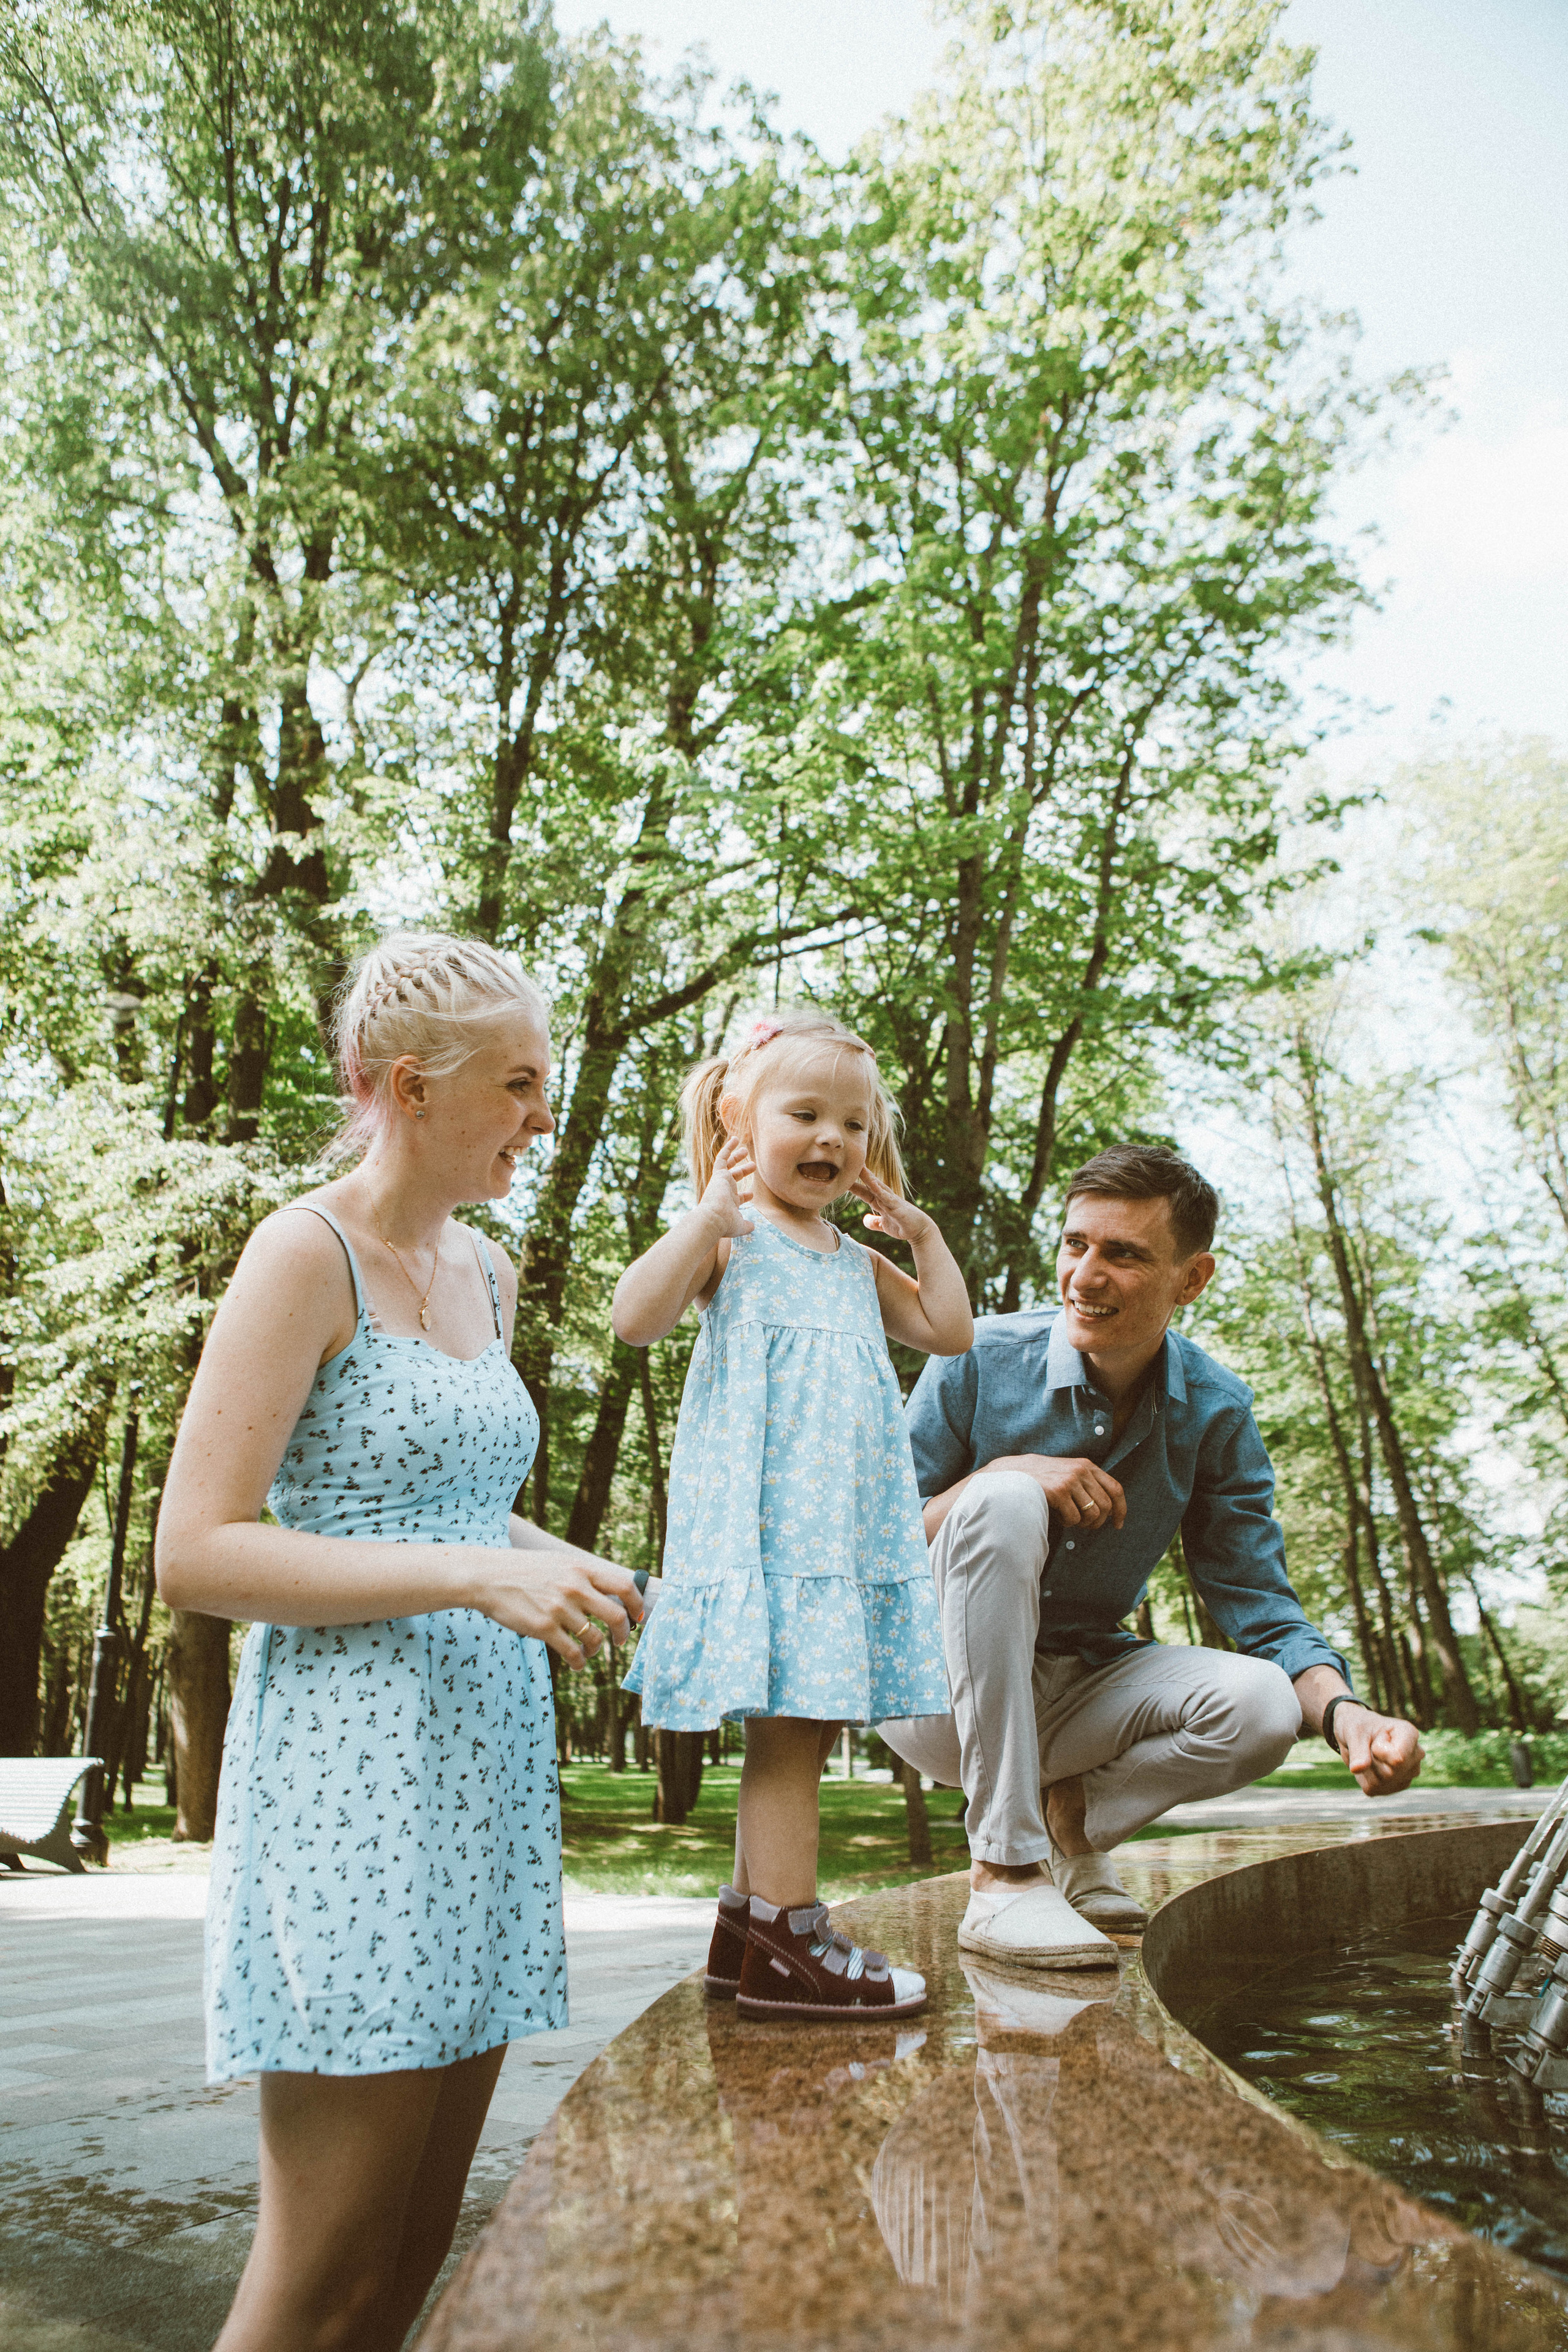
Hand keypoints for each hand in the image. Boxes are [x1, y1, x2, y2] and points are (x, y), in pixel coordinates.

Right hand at [473, 1548, 642, 1668]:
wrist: (488, 1577)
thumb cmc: (524, 1571)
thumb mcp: (559, 1562)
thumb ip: (583, 1576)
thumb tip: (609, 1592)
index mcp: (581, 1569)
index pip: (624, 1586)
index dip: (636, 1605)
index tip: (637, 1617)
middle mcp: (575, 1587)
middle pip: (616, 1616)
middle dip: (623, 1633)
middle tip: (621, 1641)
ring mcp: (559, 1608)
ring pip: (594, 1638)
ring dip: (596, 1650)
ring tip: (589, 1651)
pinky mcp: (544, 1628)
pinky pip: (572, 1652)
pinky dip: (579, 1662)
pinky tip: (576, 1663)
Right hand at [699, 1137, 754, 1239]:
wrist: (713, 1218)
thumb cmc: (725, 1224)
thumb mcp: (739, 1226)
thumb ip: (747, 1225)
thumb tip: (753, 1227)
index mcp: (727, 1204)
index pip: (736, 1198)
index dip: (744, 1196)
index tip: (752, 1194)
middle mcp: (723, 1191)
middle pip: (733, 1178)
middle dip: (743, 1171)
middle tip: (752, 1165)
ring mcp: (720, 1182)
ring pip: (727, 1165)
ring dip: (736, 1157)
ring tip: (745, 1149)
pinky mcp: (718, 1174)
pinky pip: (722, 1157)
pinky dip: (728, 1148)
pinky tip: (735, 1139)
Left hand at [851, 1167, 934, 1245]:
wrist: (921, 1231)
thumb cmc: (904, 1226)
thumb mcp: (885, 1225)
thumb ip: (874, 1221)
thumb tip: (864, 1220)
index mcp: (881, 1202)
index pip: (864, 1192)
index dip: (854, 1186)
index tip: (842, 1179)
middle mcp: (886, 1198)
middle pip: (870, 1185)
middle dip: (860, 1175)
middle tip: (848, 1162)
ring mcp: (892, 1201)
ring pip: (878, 1187)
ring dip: (869, 1178)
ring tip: (859, 1167)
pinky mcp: (898, 1208)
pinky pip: (888, 1198)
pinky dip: (880, 1191)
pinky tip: (873, 1184)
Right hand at [978, 1453, 1126, 1529]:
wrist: (1012, 1473)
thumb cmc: (1041, 1479)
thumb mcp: (1067, 1474)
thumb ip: (1086, 1484)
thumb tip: (1108, 1510)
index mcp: (1087, 1466)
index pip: (1115, 1489)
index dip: (1121, 1509)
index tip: (1118, 1524)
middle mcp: (1082, 1471)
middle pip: (1105, 1506)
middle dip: (1097, 1522)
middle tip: (1084, 1526)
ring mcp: (1070, 1480)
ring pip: (1091, 1514)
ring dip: (1081, 1523)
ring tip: (1067, 1518)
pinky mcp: (1059, 1491)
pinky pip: (1074, 1518)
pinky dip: (1066, 1523)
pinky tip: (1055, 1515)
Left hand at [1330, 1701, 1424, 1795]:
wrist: (1358, 1735)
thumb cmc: (1359, 1727)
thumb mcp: (1354, 1732)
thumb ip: (1357, 1750)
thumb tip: (1356, 1769)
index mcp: (1409, 1734)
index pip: (1398, 1758)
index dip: (1377, 1752)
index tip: (1374, 1739)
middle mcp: (1415, 1754)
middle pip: (1390, 1774)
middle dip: (1371, 1762)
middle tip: (1369, 1747)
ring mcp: (1410, 1772)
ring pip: (1382, 1783)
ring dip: (1366, 1771)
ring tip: (1369, 1755)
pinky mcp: (1398, 1785)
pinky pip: (1374, 1790)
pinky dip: (1364, 1779)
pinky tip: (1369, 1766)